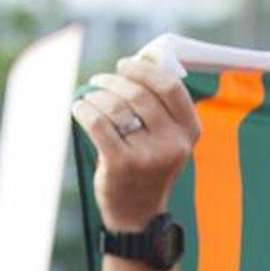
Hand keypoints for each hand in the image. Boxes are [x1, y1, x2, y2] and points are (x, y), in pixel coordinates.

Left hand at [72, 58, 200, 229]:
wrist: (137, 211)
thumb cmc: (148, 164)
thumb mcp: (166, 137)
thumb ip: (160, 105)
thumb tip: (144, 58)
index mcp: (190, 132)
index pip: (170, 87)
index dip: (144, 69)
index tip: (124, 65)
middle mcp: (175, 144)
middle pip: (139, 94)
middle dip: (114, 80)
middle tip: (100, 80)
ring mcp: (150, 155)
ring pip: (116, 107)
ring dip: (97, 95)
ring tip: (90, 97)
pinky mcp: (123, 164)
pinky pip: (97, 123)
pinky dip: (83, 109)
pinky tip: (79, 108)